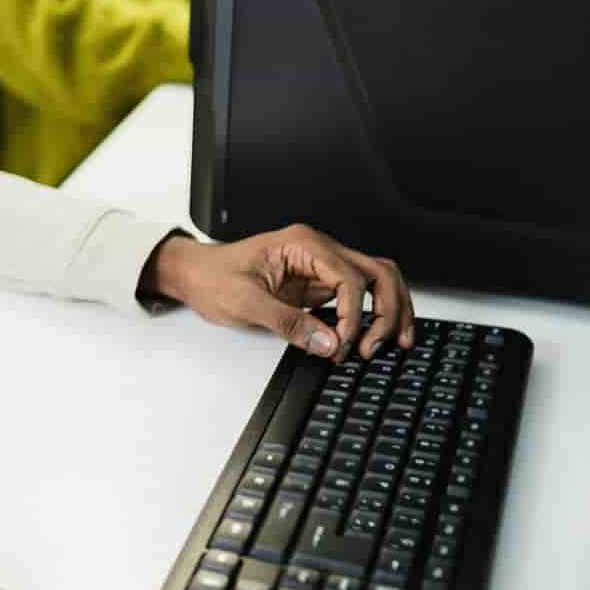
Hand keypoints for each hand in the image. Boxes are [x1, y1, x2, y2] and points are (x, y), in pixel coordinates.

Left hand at [145, 225, 415, 360]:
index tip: (345, 344)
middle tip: (381, 346)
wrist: (195, 274)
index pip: (349, 276)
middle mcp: (319, 251)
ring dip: (390, 309)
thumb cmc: (213, 277)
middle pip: (377, 271)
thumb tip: (329, 344)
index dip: (353, 314)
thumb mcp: (245, 302)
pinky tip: (372, 337)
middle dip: (388, 309)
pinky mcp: (319, 285)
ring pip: (376, 280)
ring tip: (394, 342)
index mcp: (303, 244)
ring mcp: (322, 267)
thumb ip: (288, 323)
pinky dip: (372, 316)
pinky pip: (358, 296)